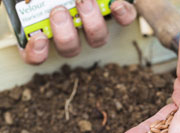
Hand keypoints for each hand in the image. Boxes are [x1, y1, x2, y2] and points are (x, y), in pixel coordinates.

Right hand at [19, 0, 135, 63]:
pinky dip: (122, 15)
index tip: (39, 38)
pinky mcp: (115, 14)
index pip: (37, 55)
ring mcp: (94, 26)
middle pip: (70, 49)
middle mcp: (72, 33)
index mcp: (48, 29)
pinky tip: (116, 5)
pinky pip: (123, 21)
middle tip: (59, 13)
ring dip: (91, 24)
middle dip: (65, 35)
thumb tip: (31, 3)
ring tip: (83, 1)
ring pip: (96, 40)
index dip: (37, 53)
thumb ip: (35, 2)